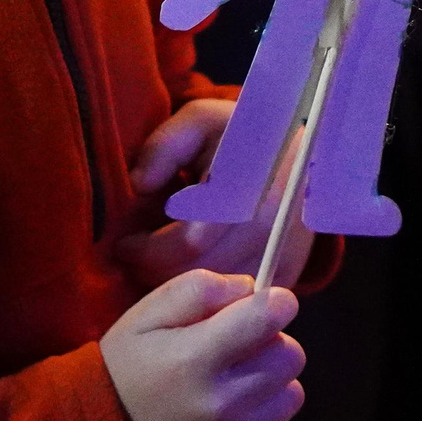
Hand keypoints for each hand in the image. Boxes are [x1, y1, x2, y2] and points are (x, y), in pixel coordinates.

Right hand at [99, 270, 304, 420]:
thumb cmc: (125, 367)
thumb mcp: (145, 315)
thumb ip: (198, 290)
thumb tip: (252, 288)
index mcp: (194, 358)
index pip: (270, 318)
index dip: (276, 303)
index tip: (268, 304)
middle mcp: (219, 405)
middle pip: (291, 357)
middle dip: (272, 343)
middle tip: (240, 348)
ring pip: (291, 395)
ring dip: (269, 383)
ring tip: (232, 384)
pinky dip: (259, 420)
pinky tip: (225, 418)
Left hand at [116, 99, 313, 286]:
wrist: (296, 151)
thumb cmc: (238, 135)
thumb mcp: (199, 120)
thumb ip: (166, 145)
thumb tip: (140, 183)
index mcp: (252, 185)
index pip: (189, 242)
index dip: (147, 250)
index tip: (125, 242)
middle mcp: (276, 224)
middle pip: (203, 273)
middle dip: (157, 271)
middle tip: (134, 258)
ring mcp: (286, 252)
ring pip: (220, 296)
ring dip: (180, 285)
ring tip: (157, 262)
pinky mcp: (289, 272)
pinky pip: (239, 300)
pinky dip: (209, 293)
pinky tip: (190, 269)